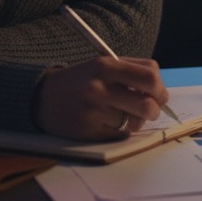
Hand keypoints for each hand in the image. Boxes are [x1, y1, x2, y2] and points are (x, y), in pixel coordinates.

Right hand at [34, 56, 168, 140]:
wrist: (41, 98)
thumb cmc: (80, 81)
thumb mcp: (101, 65)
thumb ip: (131, 72)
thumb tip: (160, 92)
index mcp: (106, 66)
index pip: (150, 75)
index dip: (160, 87)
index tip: (158, 94)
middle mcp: (99, 87)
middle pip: (147, 104)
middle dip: (154, 110)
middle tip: (149, 110)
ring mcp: (93, 111)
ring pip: (134, 122)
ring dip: (135, 122)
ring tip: (125, 116)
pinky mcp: (88, 131)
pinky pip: (120, 135)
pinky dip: (121, 131)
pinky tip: (109, 123)